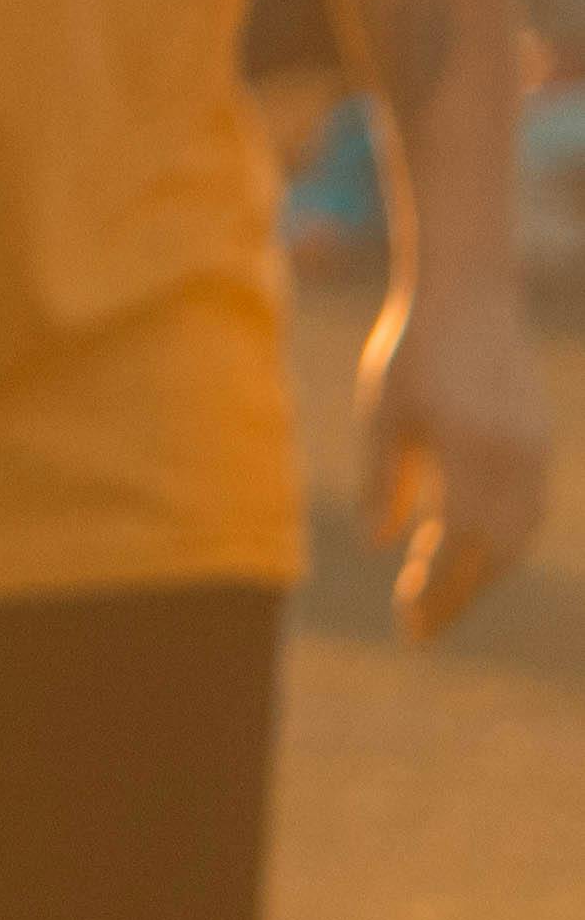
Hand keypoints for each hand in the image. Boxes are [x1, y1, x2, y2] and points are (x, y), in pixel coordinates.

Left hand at [358, 279, 554, 643]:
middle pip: (494, 554)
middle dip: (458, 595)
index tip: (409, 623)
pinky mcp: (541, 444)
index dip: (436, 590)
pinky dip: (499, 541)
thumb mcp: (384, 413)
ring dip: (481, 572)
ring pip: (517, 536)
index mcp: (471, 454)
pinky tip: (465, 550)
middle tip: (420, 626)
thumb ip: (383, 480)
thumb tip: (379, 544)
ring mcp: (535, 454)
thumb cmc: (413, 348)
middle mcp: (514, 461)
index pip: (459, 546)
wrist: (470, 292)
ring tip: (436, 593)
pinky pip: (528, 511)